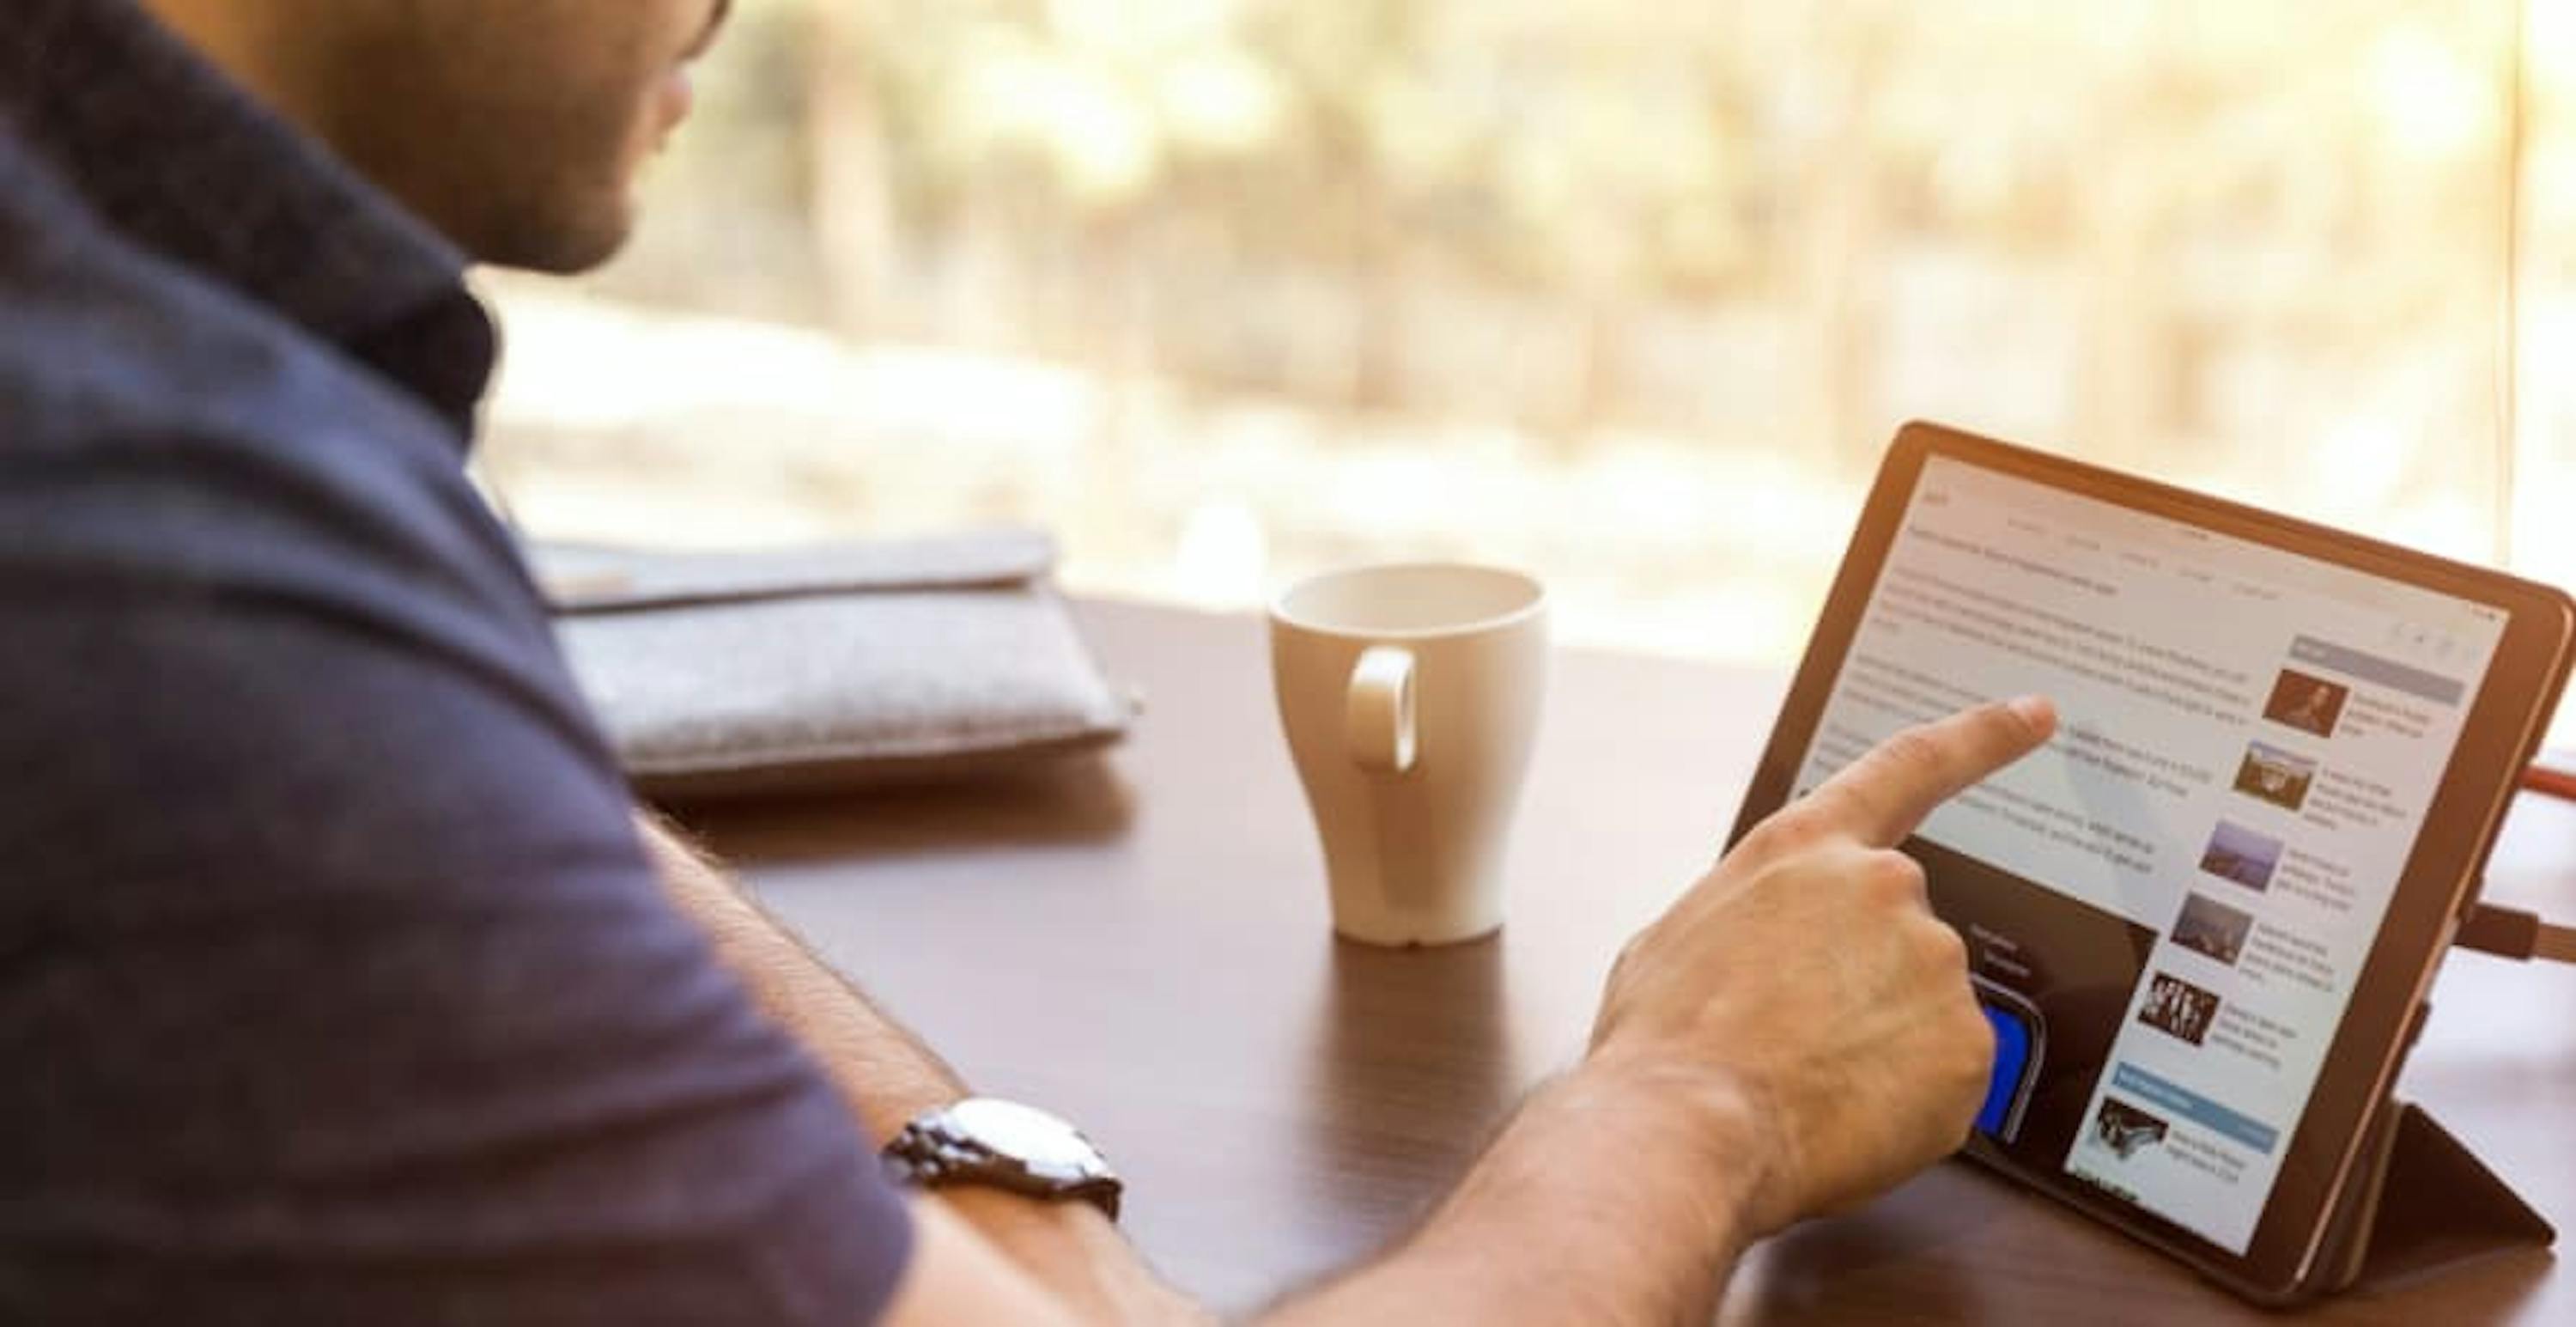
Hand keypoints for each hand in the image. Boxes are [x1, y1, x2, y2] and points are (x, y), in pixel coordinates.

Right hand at [1586, 697, 2056, 1235]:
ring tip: (1805, 1082)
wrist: (1684, 1129)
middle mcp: (1884, 888)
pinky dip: (1905, 1102)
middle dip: (1863, 989)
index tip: (2035, 715)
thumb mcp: (1678, 938)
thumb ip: (1755, 918)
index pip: (1910, 768)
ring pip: (1924, 1011)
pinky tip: (1842, 1113)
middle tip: (1798, 1043)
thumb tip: (1770, 952)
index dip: (1982, 738)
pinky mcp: (1968, 1046)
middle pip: (1902, 936)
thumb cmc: (1665, 1042)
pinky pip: (1946, 1077)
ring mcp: (1934, 963)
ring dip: (1880, 1047)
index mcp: (1806, 849)